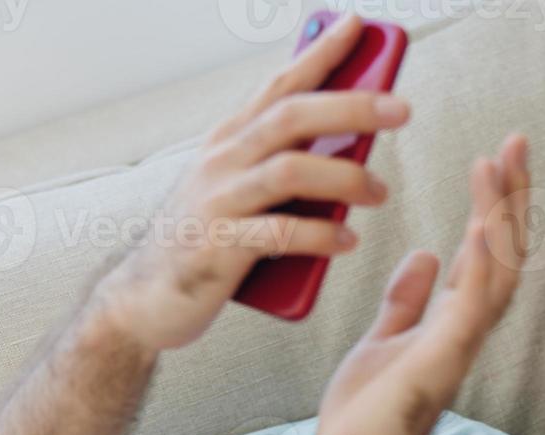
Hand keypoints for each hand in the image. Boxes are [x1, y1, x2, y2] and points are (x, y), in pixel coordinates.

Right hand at [93, 13, 406, 351]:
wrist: (145, 299)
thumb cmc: (205, 240)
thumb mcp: (242, 190)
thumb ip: (286, 166)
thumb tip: (351, 149)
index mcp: (231, 140)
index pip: (282, 84)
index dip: (322, 52)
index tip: (359, 26)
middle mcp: (222, 161)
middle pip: (292, 117)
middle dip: (350, 107)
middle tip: (399, 108)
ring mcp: (218, 201)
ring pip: (289, 170)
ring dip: (345, 178)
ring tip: (379, 193)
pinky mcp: (218, 247)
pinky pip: (279, 233)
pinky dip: (320, 235)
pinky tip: (347, 241)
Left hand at [309, 132, 530, 434]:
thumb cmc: (365, 420)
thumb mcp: (382, 342)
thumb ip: (406, 301)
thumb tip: (424, 256)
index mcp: (449, 323)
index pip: (481, 253)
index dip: (492, 205)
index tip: (495, 158)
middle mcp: (465, 331)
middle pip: (503, 252)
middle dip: (512, 197)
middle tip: (516, 142)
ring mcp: (459, 346)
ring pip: (497, 270)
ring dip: (502, 215)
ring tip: (499, 161)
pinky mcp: (442, 362)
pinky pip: (473, 305)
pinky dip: (482, 262)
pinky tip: (483, 223)